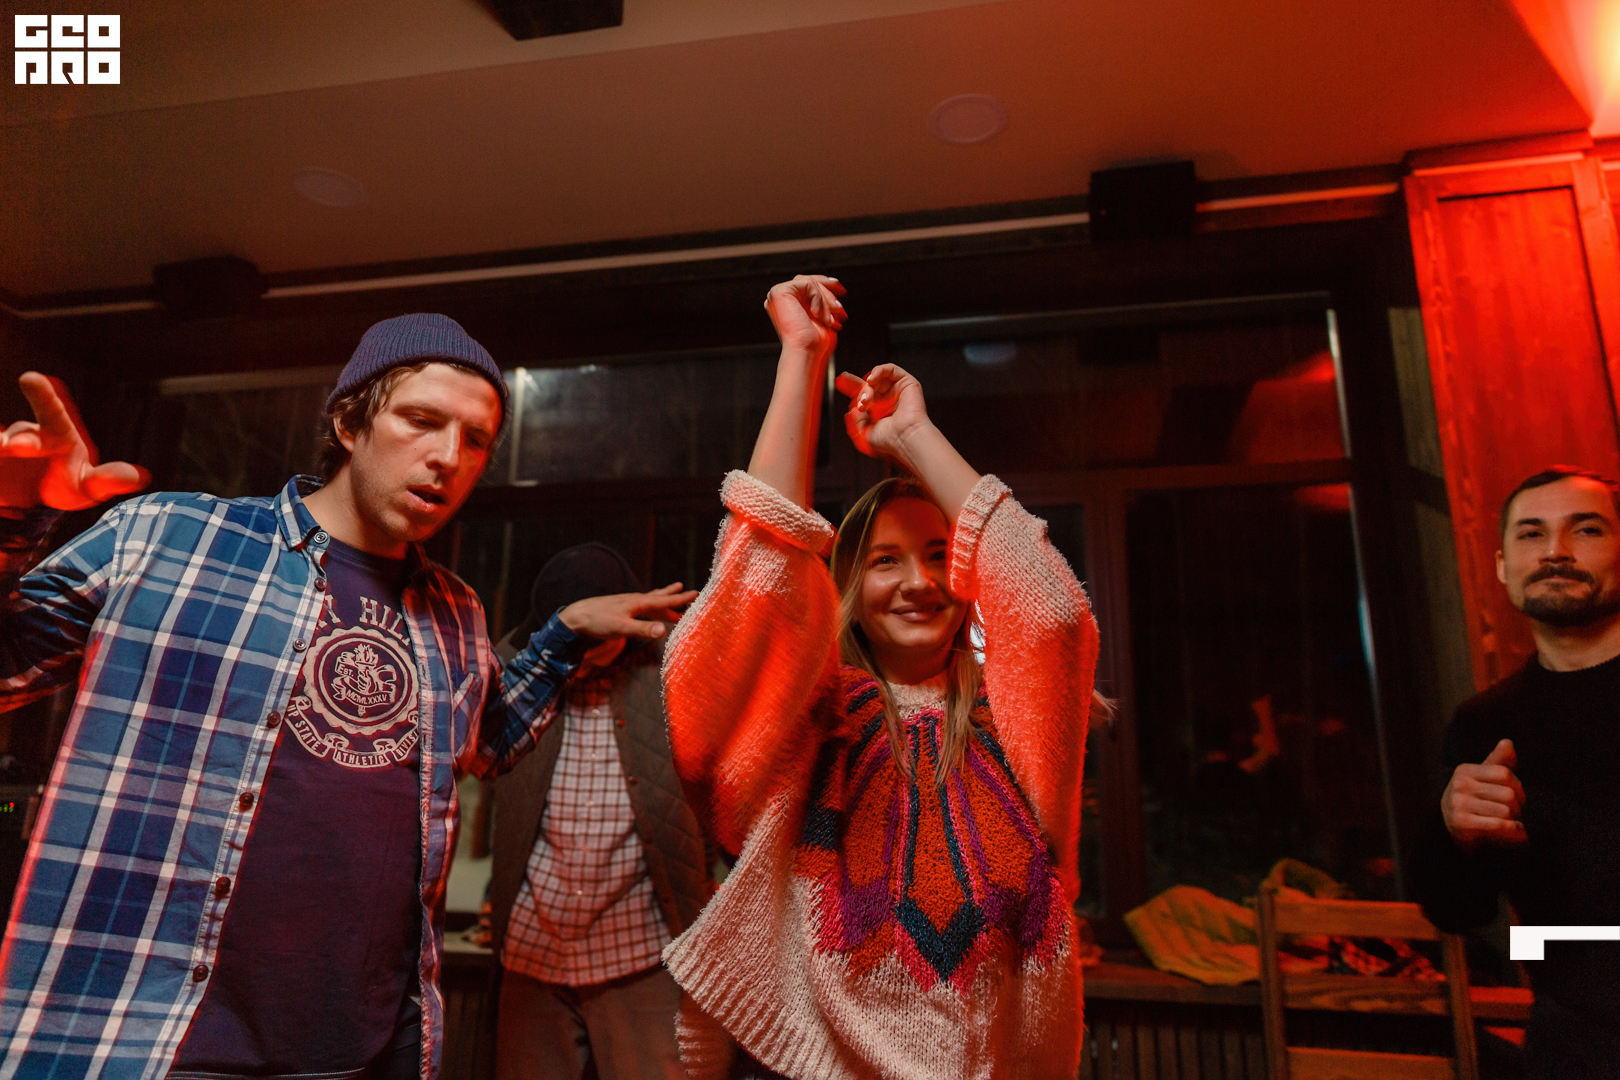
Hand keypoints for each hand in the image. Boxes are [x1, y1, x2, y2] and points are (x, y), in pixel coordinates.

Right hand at [1, 372, 149, 509]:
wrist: (33, 501)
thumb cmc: (66, 483)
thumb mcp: (88, 485)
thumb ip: (109, 479)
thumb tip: (140, 477)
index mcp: (55, 435)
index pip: (52, 413)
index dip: (42, 395)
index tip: (30, 378)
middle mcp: (26, 438)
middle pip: (23, 434)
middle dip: (21, 439)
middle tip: (17, 445)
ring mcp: (4, 449)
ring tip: (2, 449)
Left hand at [558, 582, 698, 641]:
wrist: (575, 617)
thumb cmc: (597, 622)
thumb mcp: (621, 628)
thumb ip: (643, 629)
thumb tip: (664, 630)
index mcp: (637, 603)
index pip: (663, 601)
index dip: (679, 599)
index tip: (696, 593)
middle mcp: (633, 601)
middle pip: (658, 598)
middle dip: (674, 597)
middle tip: (689, 592)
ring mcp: (626, 604)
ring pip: (650, 602)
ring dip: (663, 602)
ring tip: (673, 597)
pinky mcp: (619, 610)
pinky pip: (641, 607)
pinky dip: (650, 607)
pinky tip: (647, 610)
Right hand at [764, 275, 845, 362]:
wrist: (806, 352)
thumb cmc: (814, 342)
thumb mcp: (822, 315)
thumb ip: (822, 299)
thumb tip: (833, 283)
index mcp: (787, 304)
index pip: (807, 285)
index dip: (826, 286)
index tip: (842, 292)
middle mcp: (780, 298)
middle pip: (809, 281)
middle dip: (829, 293)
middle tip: (839, 309)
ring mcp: (777, 294)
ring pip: (811, 282)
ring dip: (825, 300)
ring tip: (829, 318)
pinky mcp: (780, 291)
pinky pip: (808, 283)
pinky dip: (818, 298)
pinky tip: (817, 314)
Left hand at [835, 363, 931, 461]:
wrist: (905, 438)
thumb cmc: (889, 441)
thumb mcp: (863, 432)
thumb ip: (855, 419)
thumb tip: (852, 408)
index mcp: (878, 412)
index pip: (863, 395)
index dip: (851, 386)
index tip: (840, 381)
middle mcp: (887, 401)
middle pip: (868, 385)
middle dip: (858, 389)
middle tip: (861, 403)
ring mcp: (897, 391)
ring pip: (876, 379)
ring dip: (868, 387)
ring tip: (868, 400)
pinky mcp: (907, 383)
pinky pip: (890, 369)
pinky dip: (879, 371)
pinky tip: (872, 380)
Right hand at [1441, 739, 1526, 849]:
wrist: (1450, 828)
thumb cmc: (1473, 800)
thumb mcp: (1483, 779)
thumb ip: (1498, 762)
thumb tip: (1508, 742)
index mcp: (1465, 771)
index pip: (1505, 773)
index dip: (1518, 786)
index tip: (1516, 796)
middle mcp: (1460, 785)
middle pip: (1508, 794)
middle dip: (1517, 807)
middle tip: (1513, 813)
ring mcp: (1459, 803)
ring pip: (1506, 811)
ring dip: (1514, 821)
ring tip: (1509, 823)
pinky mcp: (1461, 823)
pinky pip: (1498, 825)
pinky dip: (1512, 831)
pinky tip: (1515, 832)